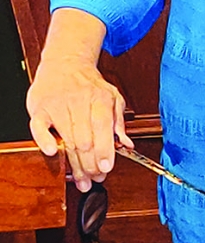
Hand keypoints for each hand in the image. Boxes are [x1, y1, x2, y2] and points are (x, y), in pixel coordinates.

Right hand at [27, 9, 131, 190]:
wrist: (65, 63)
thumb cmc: (89, 84)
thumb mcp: (112, 97)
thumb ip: (119, 122)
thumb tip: (128, 145)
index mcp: (99, 98)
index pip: (102, 127)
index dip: (105, 150)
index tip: (106, 168)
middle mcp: (78, 101)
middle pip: (84, 139)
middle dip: (90, 164)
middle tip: (94, 178)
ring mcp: (57, 105)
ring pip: (65, 139)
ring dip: (74, 164)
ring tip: (81, 179)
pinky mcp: (39, 109)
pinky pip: (39, 128)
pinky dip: (45, 141)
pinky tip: (52, 154)